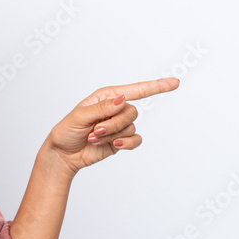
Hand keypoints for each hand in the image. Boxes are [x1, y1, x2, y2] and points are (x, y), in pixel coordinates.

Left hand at [46, 77, 178, 175]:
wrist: (63, 154)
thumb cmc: (67, 131)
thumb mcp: (79, 117)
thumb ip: (101, 108)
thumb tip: (122, 100)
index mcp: (106, 97)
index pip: (135, 90)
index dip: (156, 86)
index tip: (175, 83)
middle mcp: (115, 109)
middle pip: (132, 112)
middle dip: (113, 123)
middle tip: (95, 130)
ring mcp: (119, 125)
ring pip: (131, 127)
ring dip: (112, 135)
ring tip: (94, 137)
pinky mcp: (121, 140)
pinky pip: (135, 140)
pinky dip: (126, 144)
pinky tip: (114, 145)